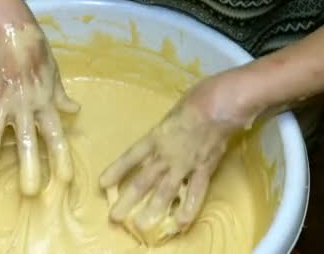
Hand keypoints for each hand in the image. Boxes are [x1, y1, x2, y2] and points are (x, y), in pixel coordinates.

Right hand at [0, 21, 79, 195]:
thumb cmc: (38, 54)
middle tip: (29, 190)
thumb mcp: (55, 76)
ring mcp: (4, 101)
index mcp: (45, 103)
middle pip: (28, 140)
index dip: (60, 156)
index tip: (64, 178)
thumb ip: (61, 97)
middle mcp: (25, 106)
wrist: (14, 33)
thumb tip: (74, 110)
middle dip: (28, 166)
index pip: (55, 135)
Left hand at [99, 73, 254, 243]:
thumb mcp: (172, 112)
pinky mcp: (204, 169)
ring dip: (152, 209)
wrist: (220, 103)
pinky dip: (188, 209)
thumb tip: (164, 135)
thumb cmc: (197, 99)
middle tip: (115, 216)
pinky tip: (180, 223)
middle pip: (143, 180)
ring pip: (164, 191)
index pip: (130, 157)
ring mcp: (184, 164)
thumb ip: (166, 129)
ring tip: (140, 225)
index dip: (117, 171)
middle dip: (128, 200)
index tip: (103, 184)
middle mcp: (165, 154)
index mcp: (155, 136)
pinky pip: (195, 192)